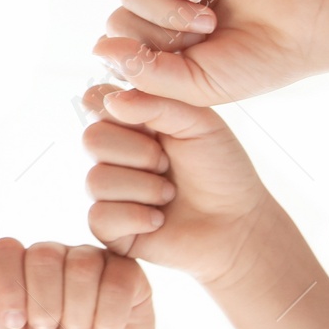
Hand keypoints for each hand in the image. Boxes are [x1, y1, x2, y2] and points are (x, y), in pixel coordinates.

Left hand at [0, 239, 158, 328]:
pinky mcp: (127, 271)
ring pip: (81, 265)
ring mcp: (90, 259)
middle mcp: (52, 256)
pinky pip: (117, 278)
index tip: (12, 322)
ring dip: (77, 310)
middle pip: (42, 255)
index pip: (3, 251)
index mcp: (18, 267)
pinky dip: (109, 314)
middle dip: (43, 301)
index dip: (5, 283)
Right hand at [81, 86, 279, 286]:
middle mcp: (113, 154)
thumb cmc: (221, 170)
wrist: (238, 223)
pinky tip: (159, 220)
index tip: (154, 126)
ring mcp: (108, 191)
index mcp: (131, 122)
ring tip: (170, 194)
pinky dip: (136, 218)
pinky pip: (100, 217)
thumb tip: (111, 100)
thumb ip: (157, 103)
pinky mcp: (108, 228)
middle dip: (139, 154)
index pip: (95, 102)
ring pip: (96, 181)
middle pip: (91, 139)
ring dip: (144, 189)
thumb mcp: (199, 123)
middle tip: (167, 164)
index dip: (118, 112)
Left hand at [92, 0, 328, 104]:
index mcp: (156, 50)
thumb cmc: (254, 61)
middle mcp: (157, 16)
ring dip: (165, 12)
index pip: (115, 53)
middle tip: (202, 42)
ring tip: (207, 22)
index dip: (139, 63)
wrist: (304, 25)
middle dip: (157, 39)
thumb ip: (146, 75)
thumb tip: (99, 50)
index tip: (177, 70)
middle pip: (117, 24)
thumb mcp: (194, 86)